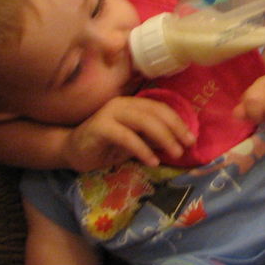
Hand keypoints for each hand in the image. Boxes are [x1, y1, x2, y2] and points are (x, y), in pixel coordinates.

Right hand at [63, 96, 195, 171]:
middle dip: (175, 129)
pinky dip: (142, 149)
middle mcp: (123, 104)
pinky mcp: (101, 127)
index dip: (178, 122)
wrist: (72, 150)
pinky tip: (152, 161)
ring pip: (144, 121)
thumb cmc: (106, 146)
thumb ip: (152, 138)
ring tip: (175, 153)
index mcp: (133, 104)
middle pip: (155, 112)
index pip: (160, 108)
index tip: (191, 139)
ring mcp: (110, 113)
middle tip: (187, 146)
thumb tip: (178, 142)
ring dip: (163, 138)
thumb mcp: (135, 141)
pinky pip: (127, 137)